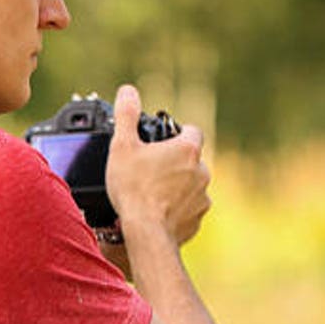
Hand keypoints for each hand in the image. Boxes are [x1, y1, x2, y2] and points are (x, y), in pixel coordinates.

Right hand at [105, 83, 210, 246]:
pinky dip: (177, 209)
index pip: (191, 131)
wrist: (146, 232)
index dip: (178, 133)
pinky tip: (158, 212)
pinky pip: (189, 209)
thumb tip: (128, 91)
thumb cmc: (134, 188)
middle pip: (191, 159)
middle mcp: (201, 171)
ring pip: (191, 184)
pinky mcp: (197, 219)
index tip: (164, 141)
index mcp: (187, 149)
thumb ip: (126, 115)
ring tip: (152, 193)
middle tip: (151, 169)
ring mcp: (202, 197)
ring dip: (177, 186)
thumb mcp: (123, 146)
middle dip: (175, 162)